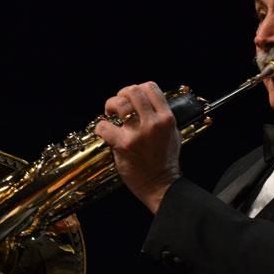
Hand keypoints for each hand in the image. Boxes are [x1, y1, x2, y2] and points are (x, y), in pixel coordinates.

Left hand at [94, 82, 181, 213]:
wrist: (161, 185)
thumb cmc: (166, 162)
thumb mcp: (173, 134)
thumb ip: (162, 118)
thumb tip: (148, 104)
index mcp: (167, 119)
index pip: (151, 88)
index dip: (138, 88)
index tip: (132, 97)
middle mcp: (153, 123)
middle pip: (133, 91)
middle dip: (121, 94)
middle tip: (118, 104)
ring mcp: (138, 133)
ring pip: (119, 104)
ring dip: (110, 106)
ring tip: (110, 115)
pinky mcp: (123, 145)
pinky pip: (104, 126)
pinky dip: (101, 127)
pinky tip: (104, 132)